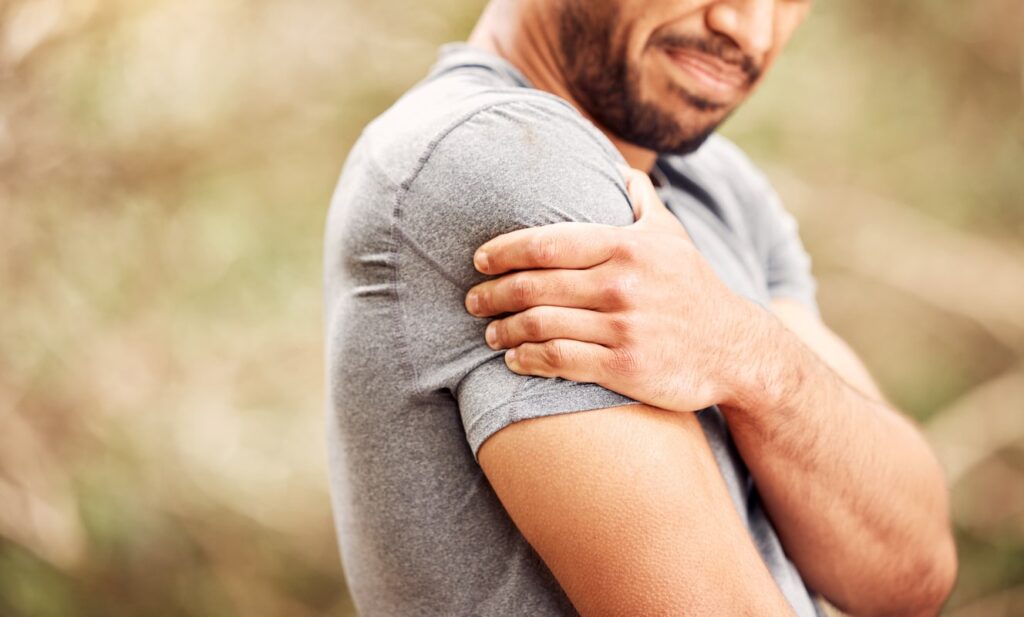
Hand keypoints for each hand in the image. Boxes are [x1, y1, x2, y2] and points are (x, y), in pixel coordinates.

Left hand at [464, 167, 774, 412]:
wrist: (735, 349)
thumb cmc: (692, 287)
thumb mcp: (673, 234)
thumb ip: (640, 200)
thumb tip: (617, 166)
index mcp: (627, 245)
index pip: (547, 243)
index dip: (504, 251)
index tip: (480, 260)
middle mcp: (623, 283)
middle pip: (535, 285)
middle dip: (494, 293)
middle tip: (474, 299)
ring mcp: (624, 326)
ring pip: (541, 324)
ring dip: (505, 329)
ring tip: (490, 331)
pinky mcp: (626, 366)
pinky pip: (560, 360)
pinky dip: (528, 360)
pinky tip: (515, 359)